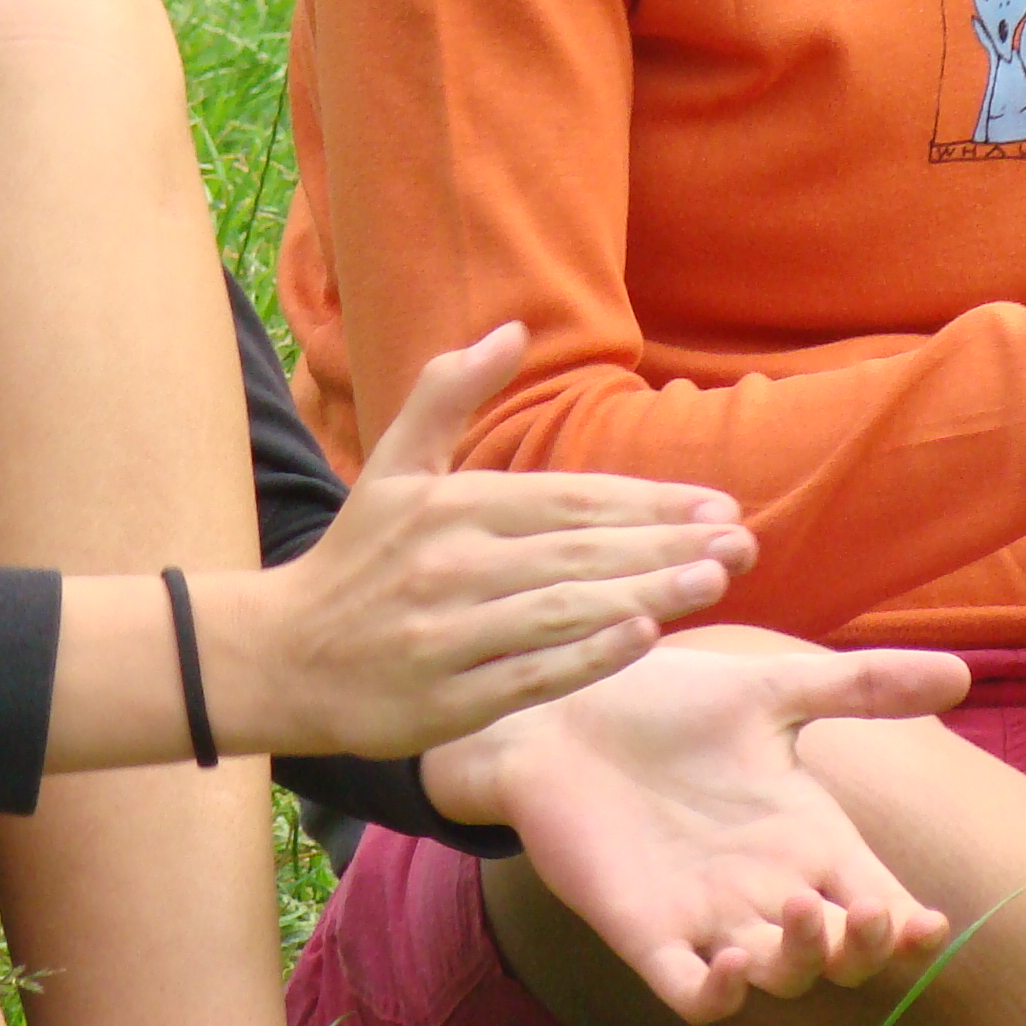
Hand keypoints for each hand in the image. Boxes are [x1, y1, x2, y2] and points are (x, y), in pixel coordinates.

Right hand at [193, 324, 756, 758]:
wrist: (282, 656)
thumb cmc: (356, 559)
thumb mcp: (394, 467)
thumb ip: (448, 393)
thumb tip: (510, 327)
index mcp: (451, 505)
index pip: (568, 498)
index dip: (646, 500)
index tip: (717, 504)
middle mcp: (452, 564)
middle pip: (579, 552)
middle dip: (666, 545)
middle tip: (744, 543)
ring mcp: (448, 634)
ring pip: (562, 609)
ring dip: (645, 594)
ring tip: (713, 583)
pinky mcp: (444, 698)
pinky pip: (528, 675)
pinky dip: (586, 658)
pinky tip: (642, 639)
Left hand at [420, 639, 969, 1024]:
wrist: (558, 709)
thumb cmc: (663, 704)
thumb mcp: (767, 691)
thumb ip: (859, 687)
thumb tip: (962, 671)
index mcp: (805, 837)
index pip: (877, 902)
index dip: (909, 927)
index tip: (928, 919)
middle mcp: (765, 887)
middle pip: (839, 955)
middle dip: (865, 948)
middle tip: (873, 913)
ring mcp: (706, 916)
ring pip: (777, 975)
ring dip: (801, 960)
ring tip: (803, 909)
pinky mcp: (644, 932)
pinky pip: (691, 994)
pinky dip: (718, 995)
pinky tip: (730, 960)